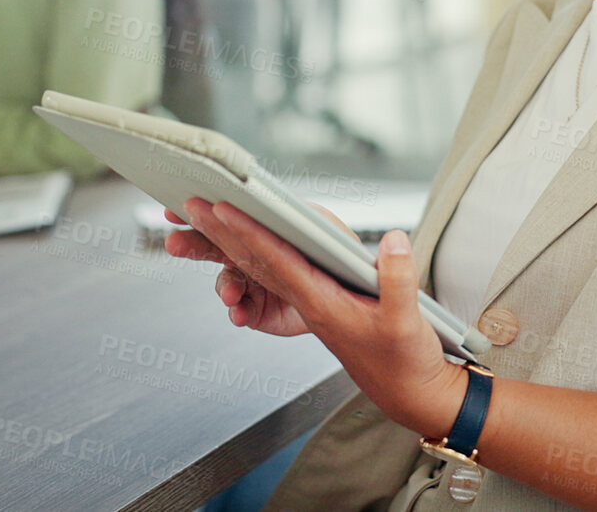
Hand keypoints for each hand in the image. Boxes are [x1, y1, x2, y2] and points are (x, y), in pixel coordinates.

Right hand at [163, 201, 357, 335]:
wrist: (350, 297)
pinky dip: (238, 312)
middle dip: (190, 243)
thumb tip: (269, 201)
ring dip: (224, 286)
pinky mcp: (258, 311)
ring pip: (225, 283)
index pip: (222, 216)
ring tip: (232, 292)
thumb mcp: (319, 224)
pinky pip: (241, 311)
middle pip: (211, 246)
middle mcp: (247, 255)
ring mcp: (250, 284)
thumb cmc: (331, 254)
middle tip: (175, 243)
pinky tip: (240, 312)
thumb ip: (294, 213)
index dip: (199, 212)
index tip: (181, 207)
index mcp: (256, 230)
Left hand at [169, 198, 463, 436]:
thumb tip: (392, 239)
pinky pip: (278, 274)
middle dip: (220, 233)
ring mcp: (308, 302)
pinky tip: (237, 239)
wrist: (406, 390)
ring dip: (228, 242)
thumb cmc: (404, 358)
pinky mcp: (316, 302)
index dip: (250, 234)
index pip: (278, 263)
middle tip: (189, 205)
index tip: (223, 210)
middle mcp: (307, 302)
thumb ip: (398, 279)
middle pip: (255, 262)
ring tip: (200, 218)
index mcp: (322, 305)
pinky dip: (255, 253)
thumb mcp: (407, 319)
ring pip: (259, 267)